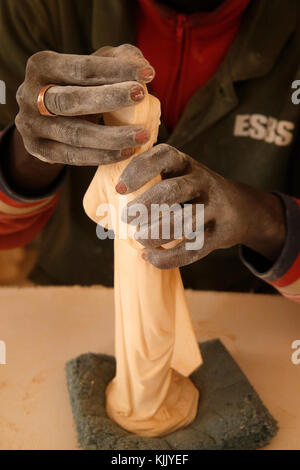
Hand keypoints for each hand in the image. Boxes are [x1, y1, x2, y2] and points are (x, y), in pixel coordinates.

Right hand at [15, 44, 154, 165]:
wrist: (48, 120)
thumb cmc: (79, 87)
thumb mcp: (94, 68)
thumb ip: (118, 60)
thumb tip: (142, 66)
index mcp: (41, 65)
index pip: (82, 68)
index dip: (116, 70)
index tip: (149, 74)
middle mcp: (29, 93)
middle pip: (72, 100)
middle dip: (110, 98)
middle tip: (142, 96)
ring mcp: (30, 124)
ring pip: (75, 134)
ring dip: (112, 137)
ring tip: (143, 135)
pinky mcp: (37, 149)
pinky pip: (73, 156)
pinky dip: (102, 155)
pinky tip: (127, 152)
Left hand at [116, 144, 285, 268]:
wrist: (239, 209)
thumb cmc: (193, 192)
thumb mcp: (178, 176)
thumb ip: (150, 181)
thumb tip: (101, 204)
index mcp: (185, 163)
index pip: (163, 157)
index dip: (139, 170)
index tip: (119, 189)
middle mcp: (202, 181)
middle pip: (173, 191)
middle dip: (146, 205)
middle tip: (126, 218)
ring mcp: (214, 208)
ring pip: (184, 222)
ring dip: (156, 233)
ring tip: (140, 239)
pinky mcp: (219, 234)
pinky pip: (193, 249)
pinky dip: (168, 258)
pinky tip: (150, 258)